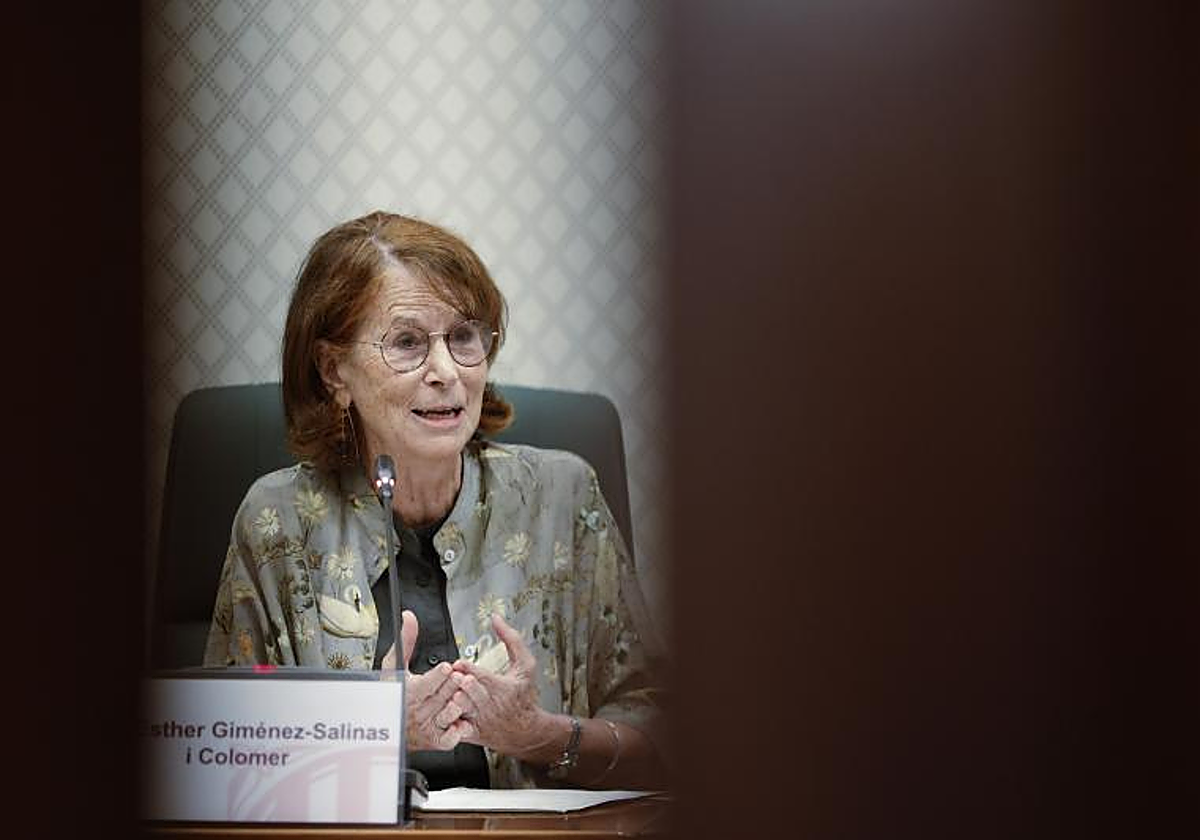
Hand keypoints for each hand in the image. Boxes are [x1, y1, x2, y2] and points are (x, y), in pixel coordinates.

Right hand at [381, 610, 467, 751]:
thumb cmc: (393, 694)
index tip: (447, 667)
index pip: (425, 685)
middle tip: (461, 677)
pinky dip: (460, 728)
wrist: (390, 727)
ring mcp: (428, 727)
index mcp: (407, 693)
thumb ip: (407, 640)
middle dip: (452, 685)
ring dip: (457, 705)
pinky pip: (453, 736)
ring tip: (461, 696)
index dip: (438, 676)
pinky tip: (462, 719)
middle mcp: (418, 712)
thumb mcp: (396, 666)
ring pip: (448, 715)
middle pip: (441, 697)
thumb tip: (409, 616)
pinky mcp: (437, 741)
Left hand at [447, 613, 553, 757]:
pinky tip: (444, 707)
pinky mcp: (470, 733)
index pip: (482, 678)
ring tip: (445, 690)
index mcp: (502, 688)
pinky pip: (454, 725)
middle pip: (468, 693)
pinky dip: (448, 717)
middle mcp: (489, 706)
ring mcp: (479, 720)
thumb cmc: (523, 695)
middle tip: (450, 676)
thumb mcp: (525, 665)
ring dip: (450, 698)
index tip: (459, 664)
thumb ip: (511, 639)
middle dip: (457, 683)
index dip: (467, 669)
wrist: (525, 731)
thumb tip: (496, 618)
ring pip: (459, 709)